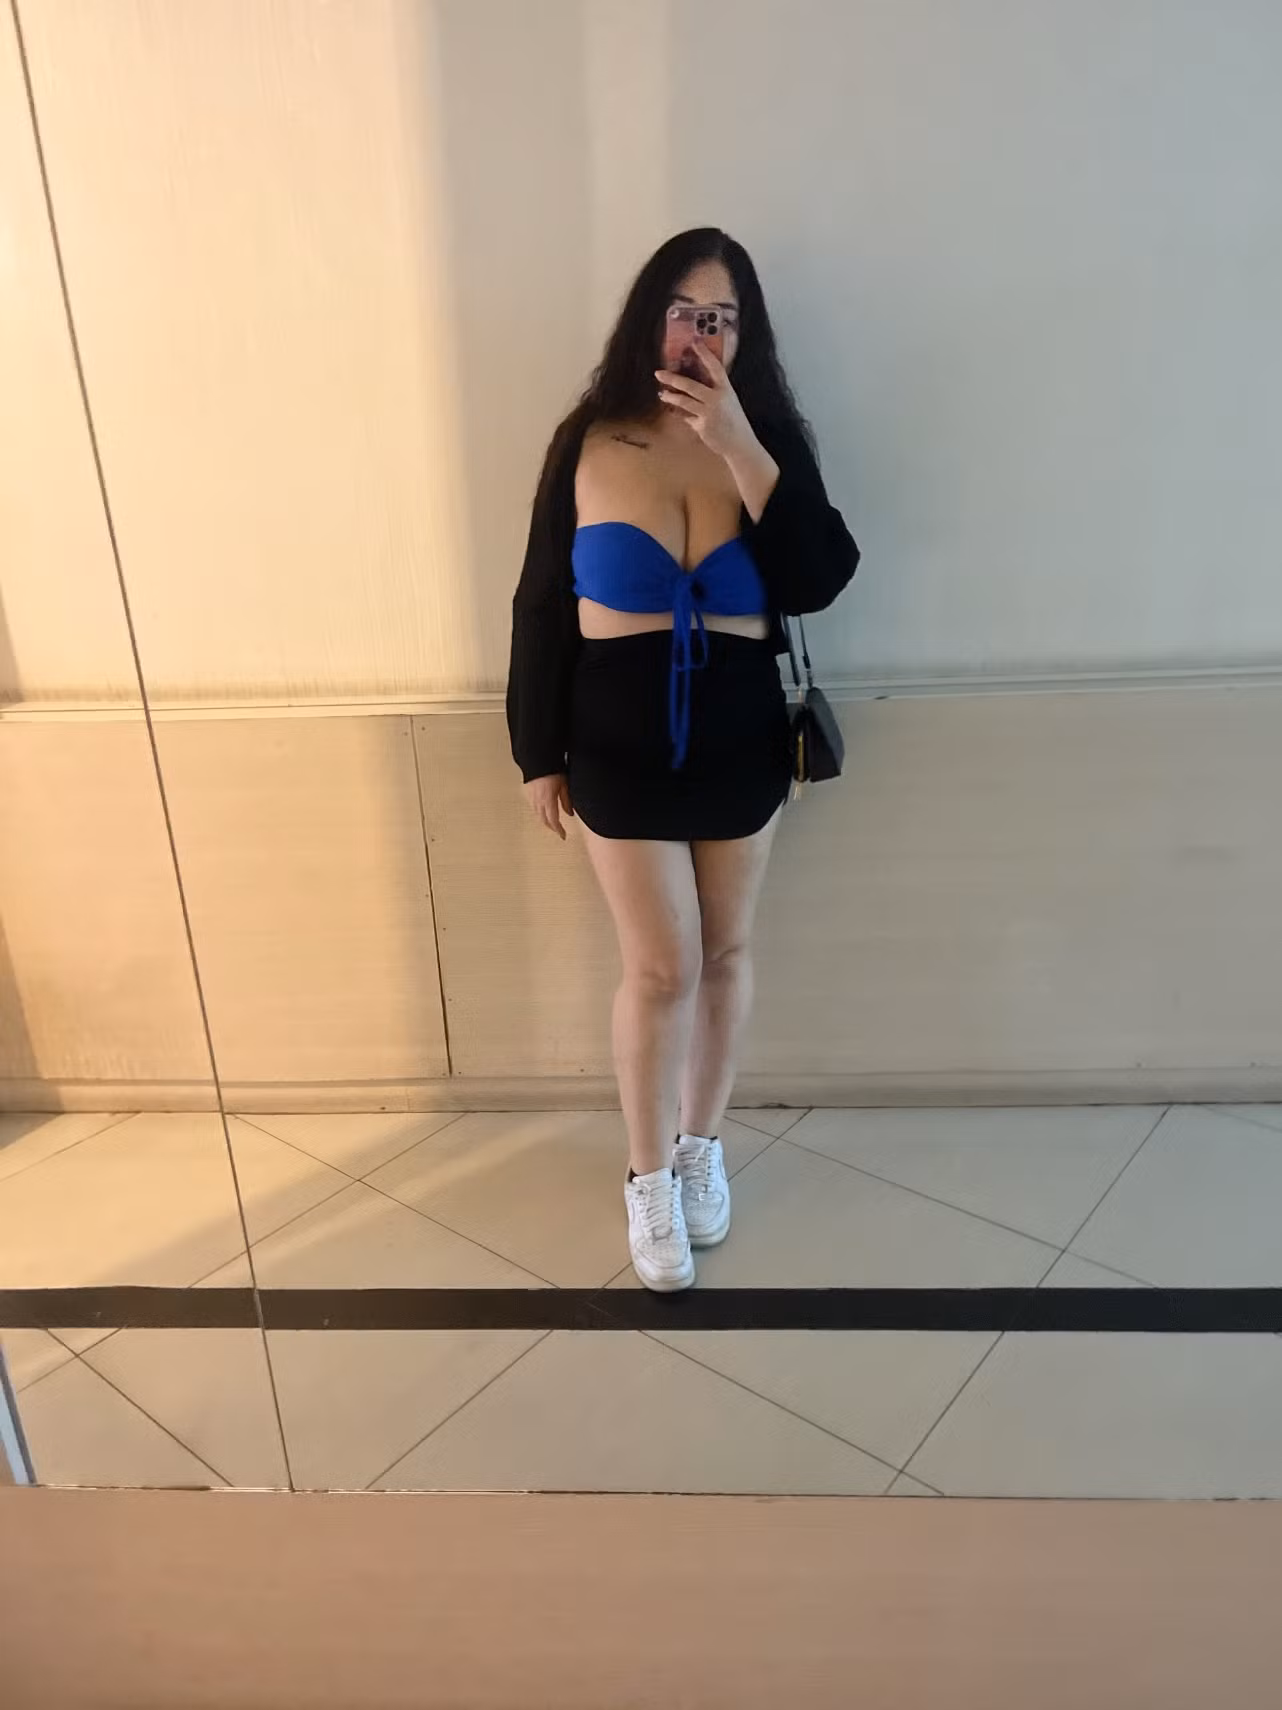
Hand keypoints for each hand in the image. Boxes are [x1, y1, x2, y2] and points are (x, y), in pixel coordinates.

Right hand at [524, 773, 573, 839]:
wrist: (538, 758)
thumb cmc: (552, 769)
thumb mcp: (565, 785)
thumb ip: (567, 801)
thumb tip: (569, 813)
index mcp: (548, 801)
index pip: (553, 821)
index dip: (559, 830)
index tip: (563, 836)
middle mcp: (538, 801)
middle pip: (544, 820)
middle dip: (552, 827)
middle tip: (559, 830)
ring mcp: (532, 797)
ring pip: (538, 815)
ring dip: (545, 820)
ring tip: (552, 822)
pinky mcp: (528, 793)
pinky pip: (534, 807)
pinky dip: (539, 812)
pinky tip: (543, 811)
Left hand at [655, 339, 757, 462]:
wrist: (739, 444)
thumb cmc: (734, 421)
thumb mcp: (728, 401)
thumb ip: (714, 391)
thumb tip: (695, 382)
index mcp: (726, 389)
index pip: (715, 367)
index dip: (705, 354)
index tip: (695, 342)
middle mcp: (717, 399)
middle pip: (691, 386)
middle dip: (673, 379)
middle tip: (659, 373)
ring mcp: (709, 413)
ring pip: (684, 402)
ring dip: (671, 397)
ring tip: (662, 394)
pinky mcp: (702, 426)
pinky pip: (687, 417)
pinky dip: (680, 414)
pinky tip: (673, 411)